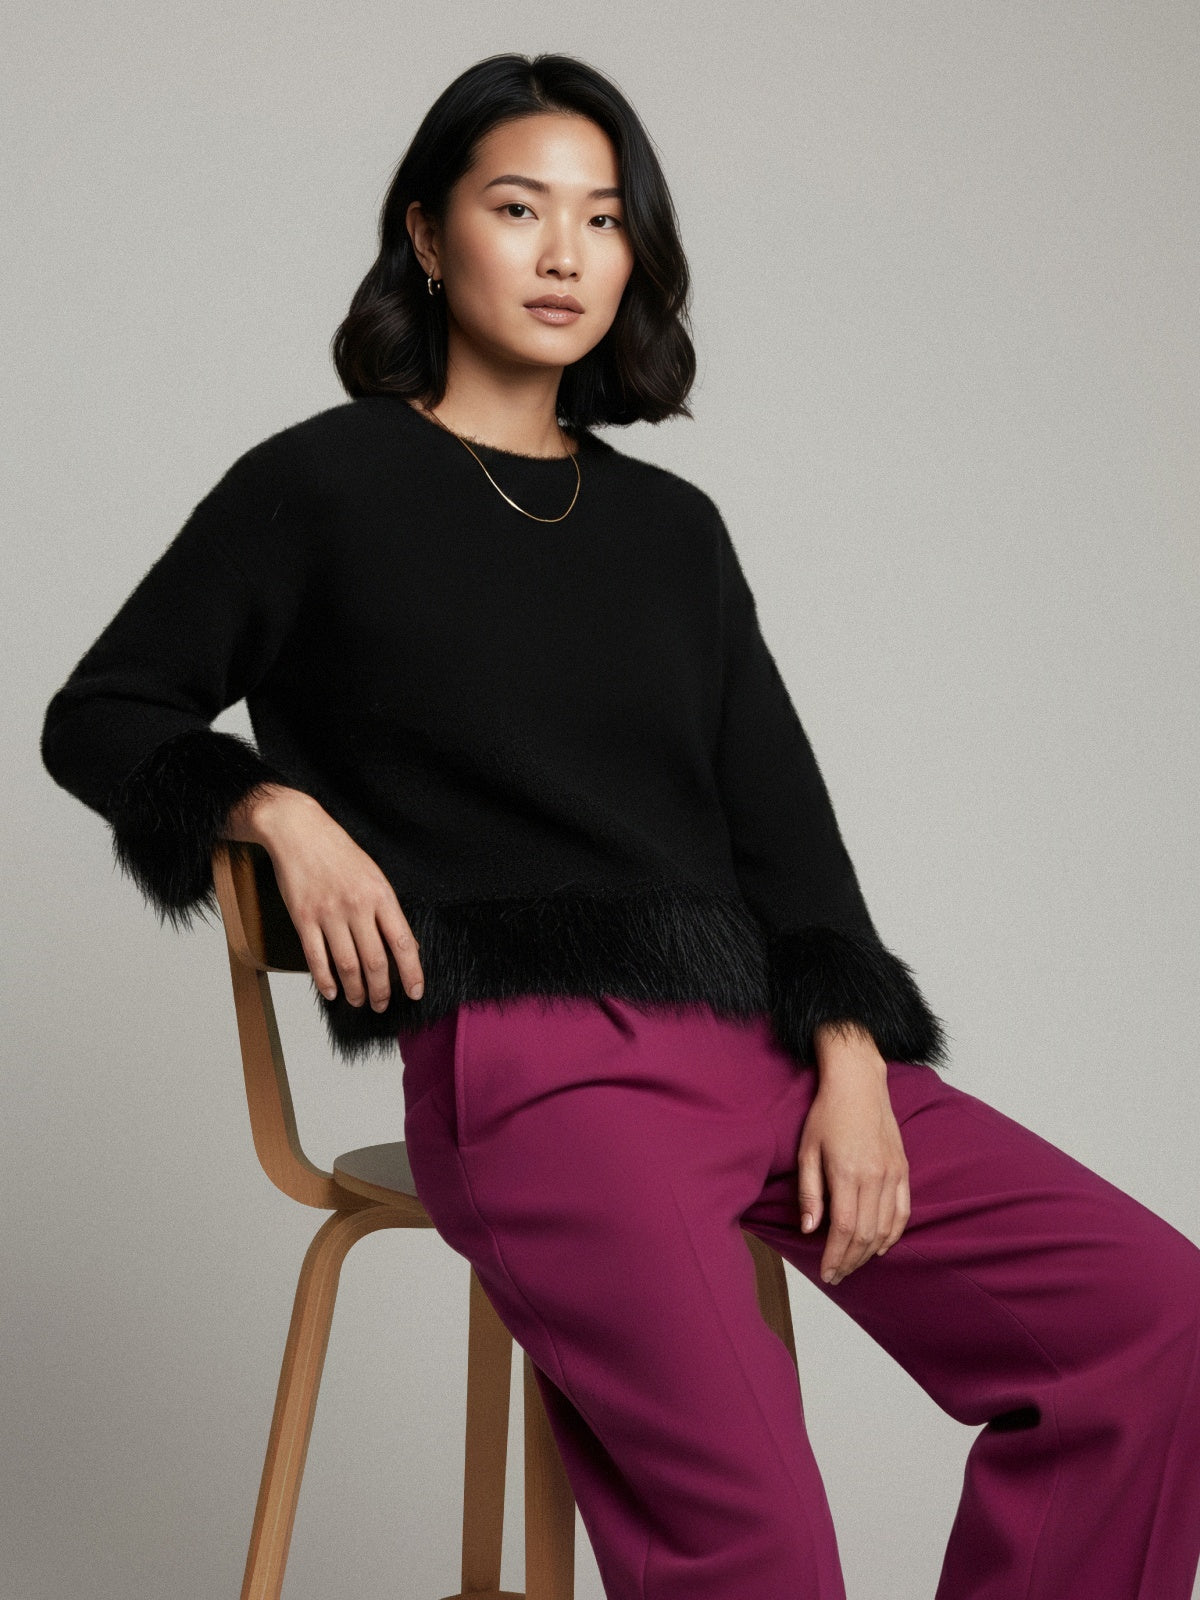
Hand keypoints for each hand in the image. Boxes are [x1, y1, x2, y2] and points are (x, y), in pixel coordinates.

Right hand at [224, 786, 424, 1010]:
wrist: (300, 831)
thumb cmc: (339, 853)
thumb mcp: (374, 876)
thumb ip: (387, 910)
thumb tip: (403, 946)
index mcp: (381, 895)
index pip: (403, 943)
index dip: (411, 972)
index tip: (415, 992)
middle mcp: (357, 906)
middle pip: (375, 961)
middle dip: (382, 990)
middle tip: (382, 1004)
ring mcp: (328, 913)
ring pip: (347, 965)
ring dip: (355, 990)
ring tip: (359, 1000)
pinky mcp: (303, 917)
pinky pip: (316, 958)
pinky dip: (325, 980)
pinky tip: (331, 991)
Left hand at [797, 1026, 910, 1285]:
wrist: (858, 1083)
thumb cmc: (827, 1114)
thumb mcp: (808, 1150)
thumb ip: (810, 1192)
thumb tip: (809, 1229)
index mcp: (848, 1172)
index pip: (845, 1229)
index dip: (836, 1256)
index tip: (827, 1272)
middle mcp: (874, 1176)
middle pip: (866, 1234)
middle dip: (851, 1260)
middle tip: (837, 1275)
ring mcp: (892, 1173)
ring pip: (885, 1227)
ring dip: (870, 1252)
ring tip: (853, 1264)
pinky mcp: (903, 1169)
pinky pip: (903, 1211)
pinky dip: (893, 1234)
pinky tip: (881, 1247)